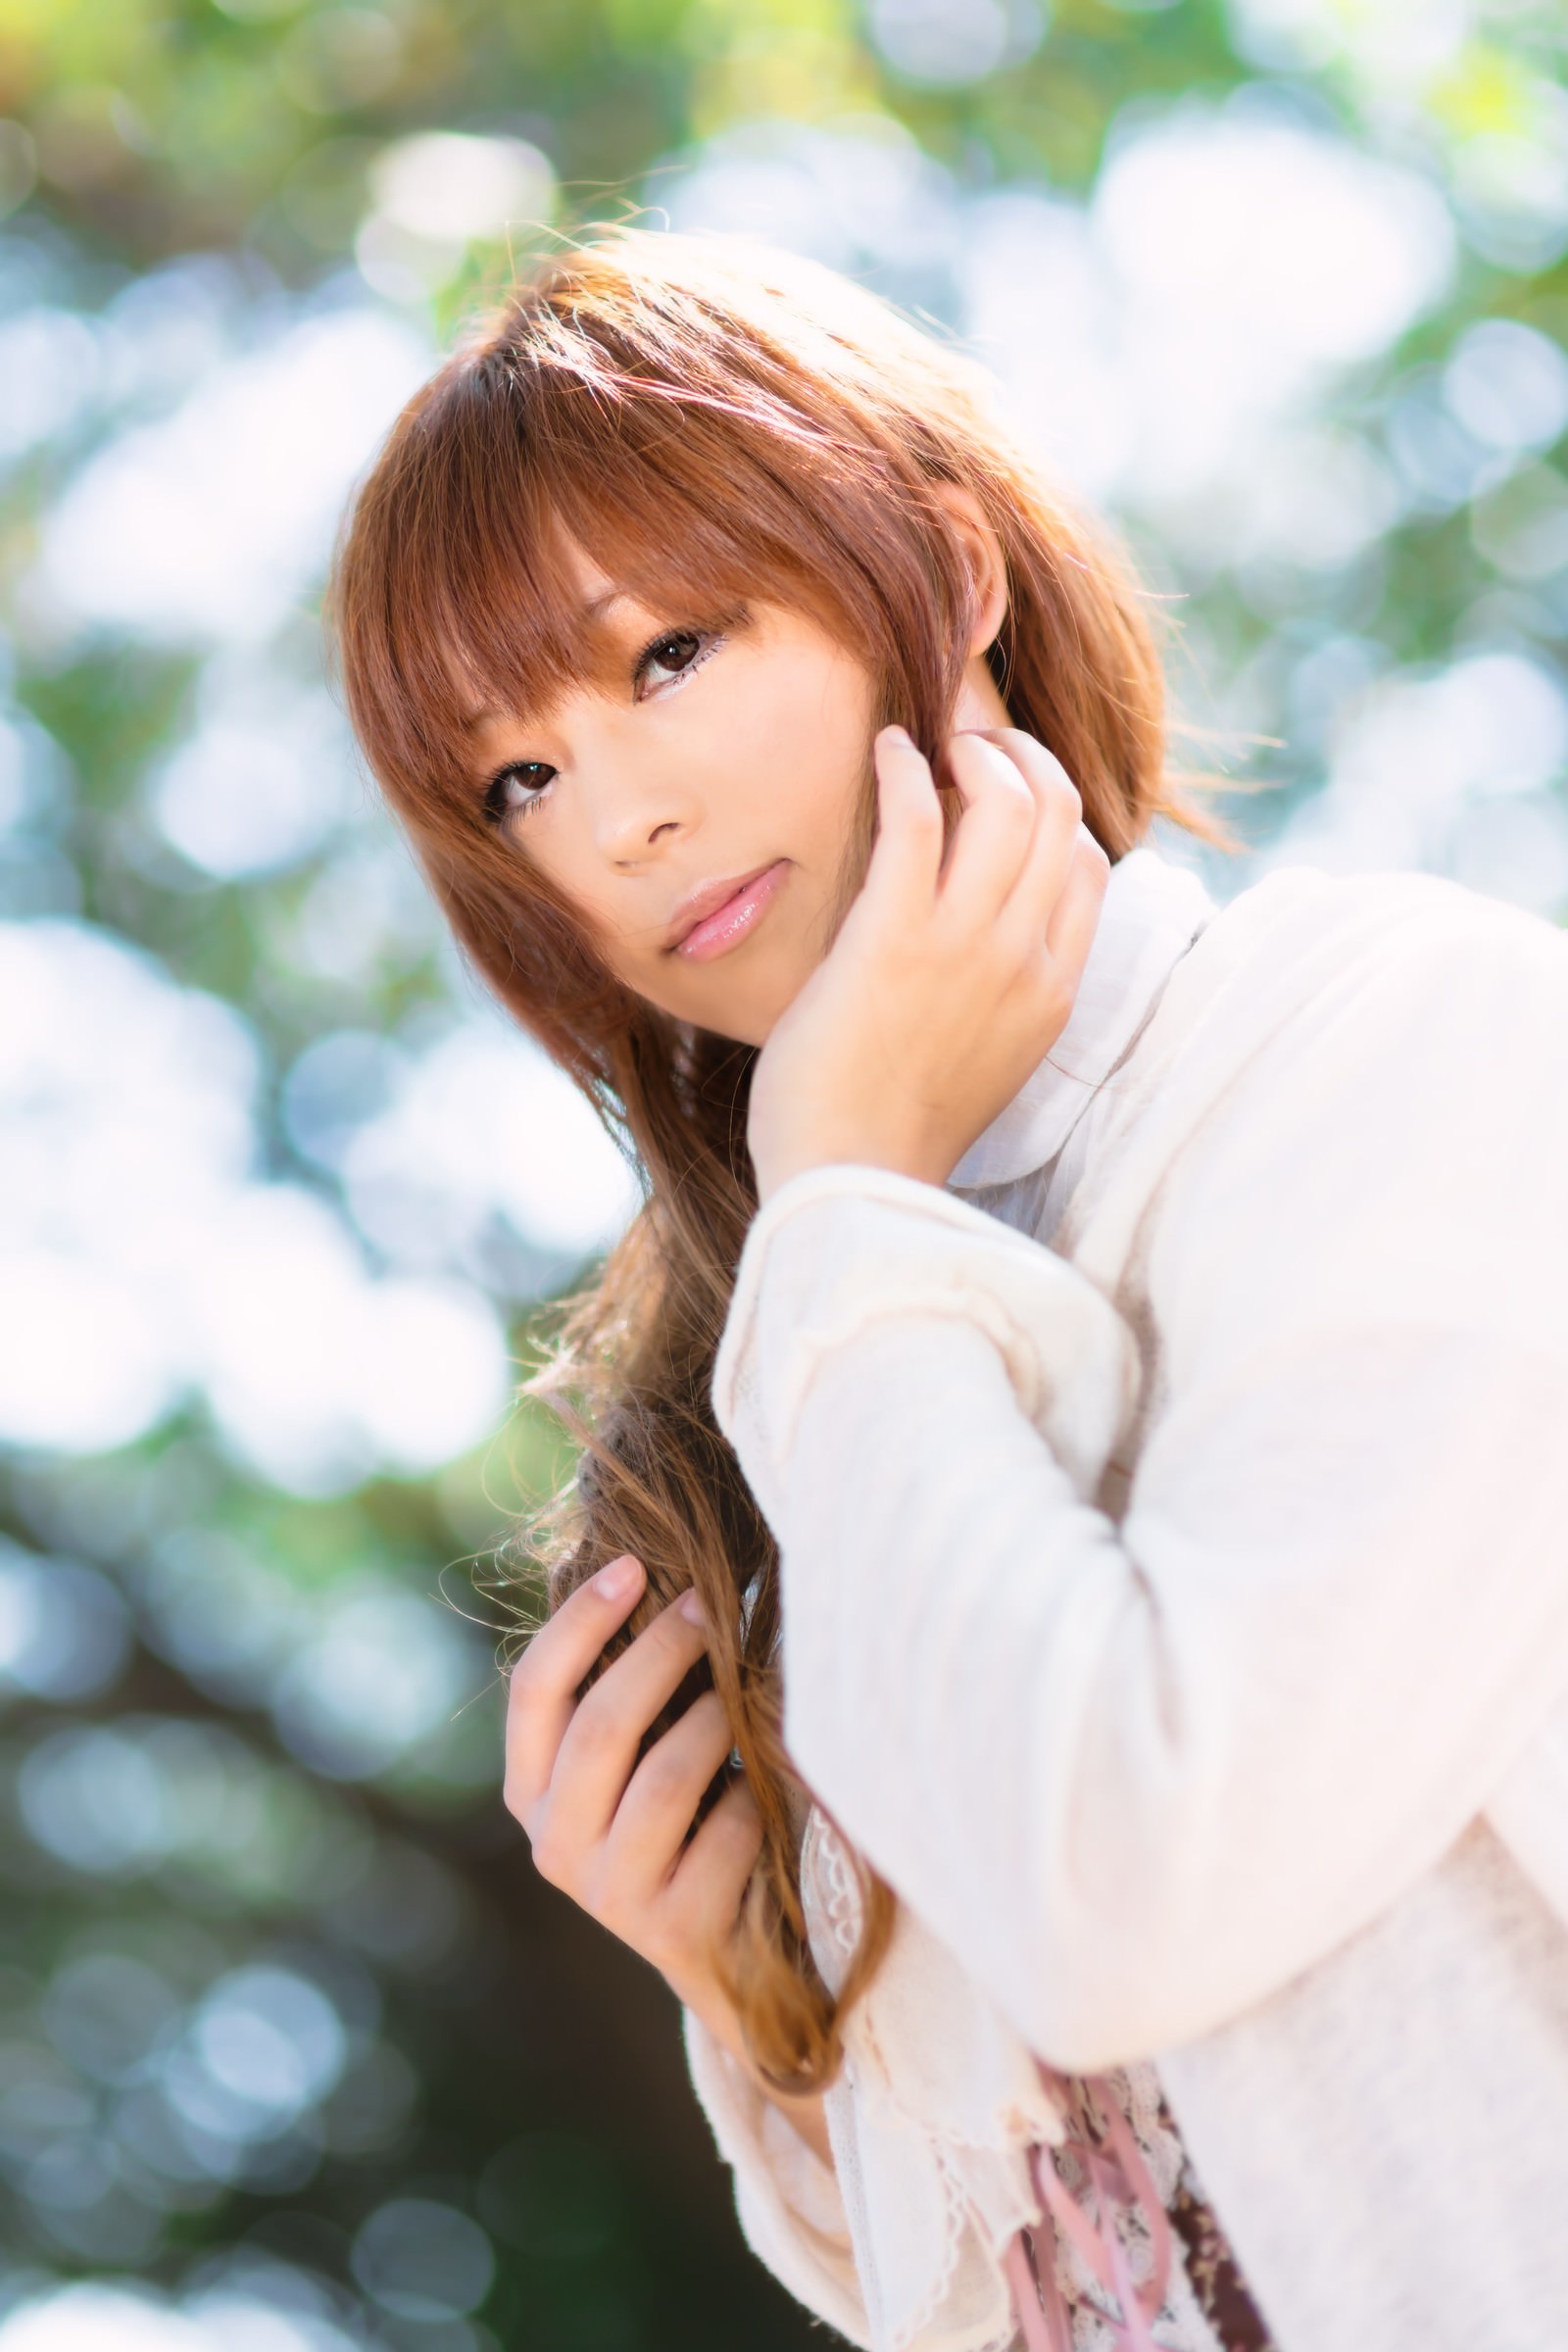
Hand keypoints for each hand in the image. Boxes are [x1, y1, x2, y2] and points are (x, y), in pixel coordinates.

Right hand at [504, 1555, 762, 2026]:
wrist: (731, 1951)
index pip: (534, 1691)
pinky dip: (753, 1798)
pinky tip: (767, 1794)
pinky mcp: (671, 1929)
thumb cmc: (687, 1819)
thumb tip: (645, 1571)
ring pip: (663, 1780)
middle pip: (600, 1726)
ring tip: (744, 1698)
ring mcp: (608, 1895)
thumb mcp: (638, 1757)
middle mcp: (552, 1845)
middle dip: (661, 1652)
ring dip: (714, 1723)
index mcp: (530, 1792)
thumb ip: (624, 1691)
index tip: (632, 1565)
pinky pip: (723, 1832)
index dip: (579, 1622)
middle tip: (709, 1606)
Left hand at [747, 728, 1107, 1201]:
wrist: (850, 1185)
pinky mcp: (892, 938)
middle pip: (1059, 815)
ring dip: (974, 752)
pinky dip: (904, 766)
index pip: (1089, 866)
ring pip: (1008, 801)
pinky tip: (885, 749)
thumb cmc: (892, 1130)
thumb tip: (973, 937)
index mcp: (1051, 992)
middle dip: (1022, 758)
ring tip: (936, 745)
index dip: (1051, 811)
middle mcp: (1022, 960)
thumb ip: (999, 995)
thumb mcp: (985, 1060)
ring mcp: (963, 946)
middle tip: (974, 746)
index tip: (1004, 794)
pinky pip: (917, 817)